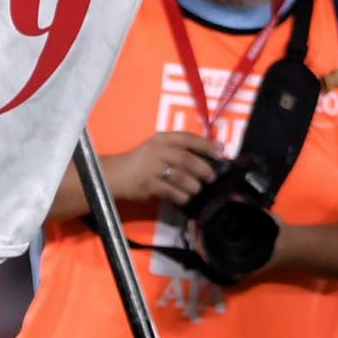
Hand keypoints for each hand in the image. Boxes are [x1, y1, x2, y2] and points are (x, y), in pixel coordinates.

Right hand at [102, 131, 223, 208]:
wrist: (116, 174)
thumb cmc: (142, 161)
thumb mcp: (158, 147)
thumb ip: (179, 149)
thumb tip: (209, 156)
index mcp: (162, 139)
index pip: (188, 138)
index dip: (206, 145)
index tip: (221, 152)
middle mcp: (157, 151)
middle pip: (186, 159)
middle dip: (203, 169)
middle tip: (211, 177)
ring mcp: (152, 169)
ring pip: (180, 177)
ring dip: (193, 185)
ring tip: (197, 189)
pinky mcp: (148, 185)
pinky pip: (170, 192)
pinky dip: (181, 196)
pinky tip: (185, 198)